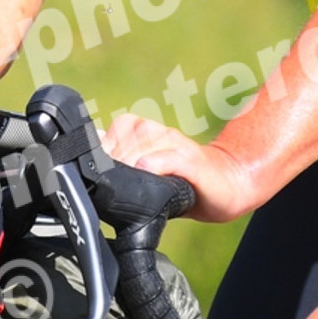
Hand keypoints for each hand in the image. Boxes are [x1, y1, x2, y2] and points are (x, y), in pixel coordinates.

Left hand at [100, 113, 260, 223]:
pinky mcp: (194, 161)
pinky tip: (146, 173)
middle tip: (112, 187)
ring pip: (143, 145)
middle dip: (113, 165)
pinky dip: (156, 164)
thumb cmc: (184, 181)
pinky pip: (170, 157)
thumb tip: (88, 164)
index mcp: (149, 134)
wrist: (229, 183)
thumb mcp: (149, 172)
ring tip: (128, 185)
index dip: (103, 152)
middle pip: (124, 141)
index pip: (114, 131)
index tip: (97, 173)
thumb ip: (124, 165)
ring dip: (130, 164)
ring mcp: (178, 145)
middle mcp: (162, 134)